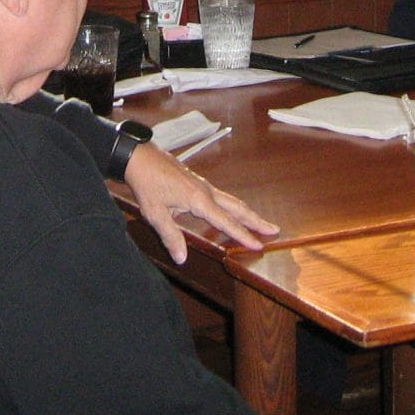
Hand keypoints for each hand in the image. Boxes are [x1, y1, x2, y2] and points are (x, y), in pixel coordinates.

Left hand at [122, 141, 277, 263]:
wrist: (140, 156)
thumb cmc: (146, 183)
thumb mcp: (155, 213)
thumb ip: (170, 236)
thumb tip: (182, 258)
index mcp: (199, 200)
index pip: (226, 222)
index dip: (243, 235)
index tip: (259, 245)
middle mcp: (206, 191)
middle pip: (237, 208)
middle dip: (256, 220)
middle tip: (274, 230)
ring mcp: (203, 185)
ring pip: (231, 200)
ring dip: (247, 212)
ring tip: (260, 222)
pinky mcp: (197, 182)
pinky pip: (222, 196)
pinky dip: (233, 205)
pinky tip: (232, 210)